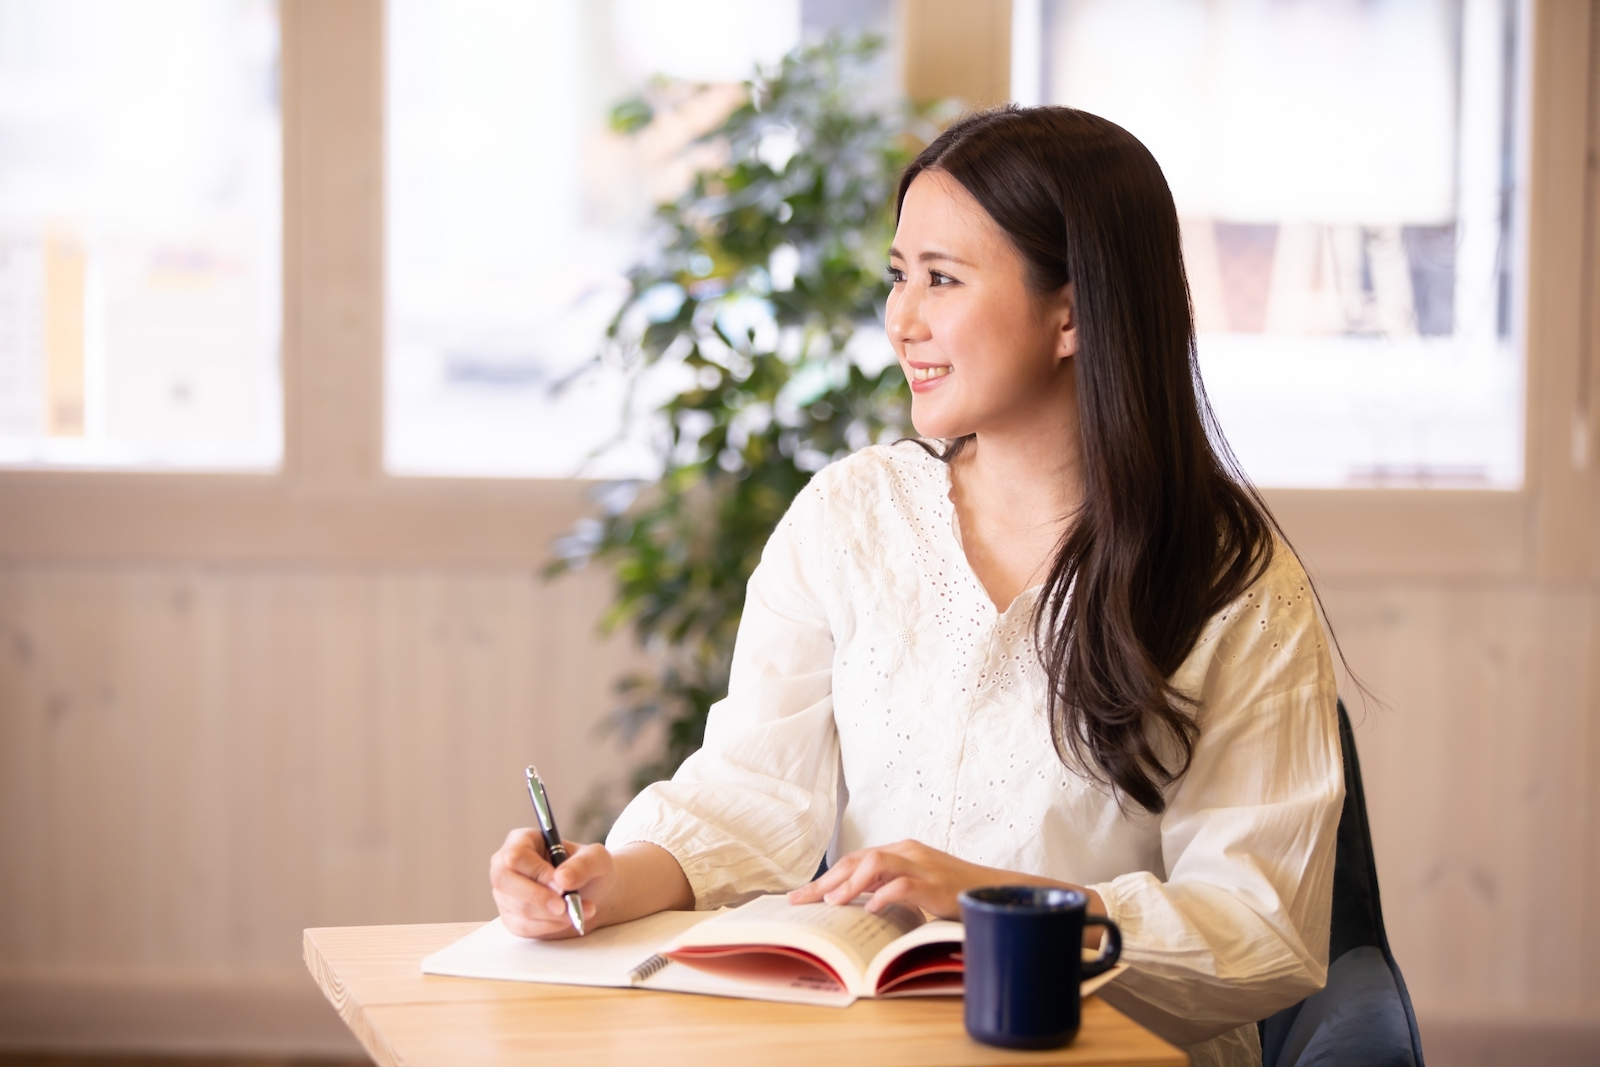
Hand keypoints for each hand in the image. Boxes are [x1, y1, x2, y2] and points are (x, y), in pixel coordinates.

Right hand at [490, 828, 615, 938]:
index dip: (538, 873)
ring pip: (518, 907)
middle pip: (505, 881)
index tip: (562, 887)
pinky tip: (565, 920)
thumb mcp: (597, 859)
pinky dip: (548, 926)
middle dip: (538, 897)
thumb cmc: (590, 870)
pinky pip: (522, 926)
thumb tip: (562, 878)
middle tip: (565, 907)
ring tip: (577, 911)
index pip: (517, 855)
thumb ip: (583, 864)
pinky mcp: (511, 917)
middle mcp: (506, 865)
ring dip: (550, 914)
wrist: (593, 895)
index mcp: (522, 841)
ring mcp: (505, 893)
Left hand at [787, 839, 1106, 938]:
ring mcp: (923, 865)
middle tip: (801, 901)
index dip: (826, 878)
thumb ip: (890, 891)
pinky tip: (872, 909)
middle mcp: (908, 851)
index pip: (855, 860)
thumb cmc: (956, 894)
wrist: (998, 892)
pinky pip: (905, 884)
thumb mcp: (917, 890)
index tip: (800, 897)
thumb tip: (856, 907)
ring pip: (876, 861)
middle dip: (826, 881)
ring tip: (832, 903)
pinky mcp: (937, 883)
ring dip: (850, 882)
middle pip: (857, 859)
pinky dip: (885, 895)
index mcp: (902, 851)